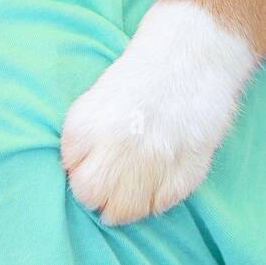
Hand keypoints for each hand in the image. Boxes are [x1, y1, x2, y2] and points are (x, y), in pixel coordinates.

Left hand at [61, 0, 255, 224]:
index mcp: (84, 127)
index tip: (96, 160)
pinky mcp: (184, 171)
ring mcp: (150, 163)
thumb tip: (80, 172)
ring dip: (126, 203)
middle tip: (111, 182)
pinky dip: (159, 197)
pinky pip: (161, 205)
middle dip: (98, 193)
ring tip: (135, 186)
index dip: (83, 168)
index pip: (70, 171)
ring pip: (124, 211)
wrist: (195, 53)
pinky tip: (162, 177)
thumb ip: (86, 139)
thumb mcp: (98, 99)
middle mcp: (113, 149)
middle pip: (90, 196)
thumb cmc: (145, 71)